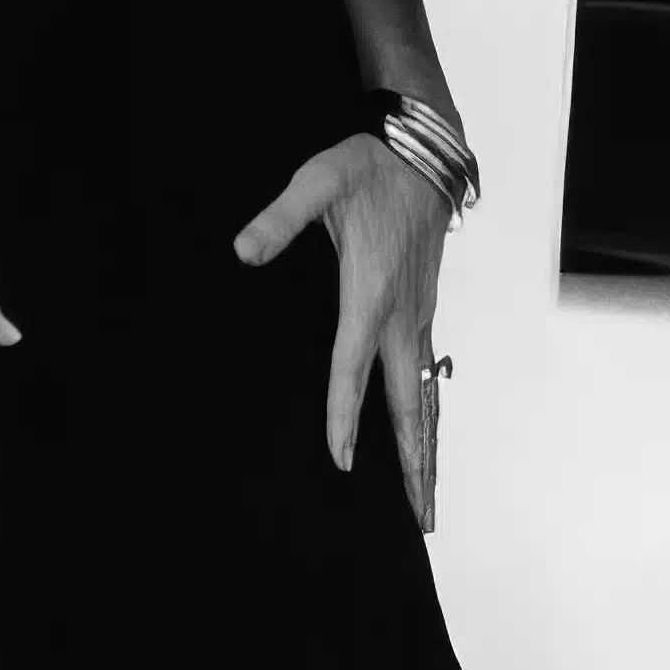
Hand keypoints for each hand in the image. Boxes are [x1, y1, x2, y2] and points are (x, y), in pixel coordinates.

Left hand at [234, 133, 448, 527]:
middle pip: (409, 403)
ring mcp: (418, 314)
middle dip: (414, 461)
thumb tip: (242, 251)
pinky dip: (426, 411)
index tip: (342, 461)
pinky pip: (427, 373)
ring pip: (423, 393)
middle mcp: (401, 314)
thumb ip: (278, 219)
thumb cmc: (366, 169)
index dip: (344, 415)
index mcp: (370, 292)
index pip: (352, 367)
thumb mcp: (317, 183)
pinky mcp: (423, 308)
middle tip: (420, 516)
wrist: (424, 152)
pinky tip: (420, 432)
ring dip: (426, 445)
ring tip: (427, 496)